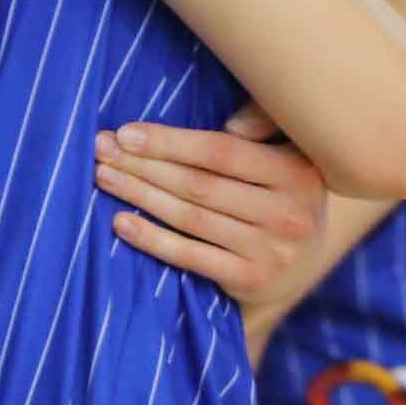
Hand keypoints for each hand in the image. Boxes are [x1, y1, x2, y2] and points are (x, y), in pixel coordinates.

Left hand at [93, 111, 326, 304]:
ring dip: (140, 195)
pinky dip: (152, 239)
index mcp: (297, 172)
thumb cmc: (279, 191)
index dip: (170, 142)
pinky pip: (190, 256)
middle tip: (102, 150)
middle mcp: (288, 213)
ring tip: (104, 177)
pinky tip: (121, 222)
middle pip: (199, 185)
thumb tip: (231, 124)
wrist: (303, 259)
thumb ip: (262, 125)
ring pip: (190, 218)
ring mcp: (271, 251)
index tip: (126, 133)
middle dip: (144, 165)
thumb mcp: (285, 153)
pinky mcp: (250, 280)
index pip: (221, 153)